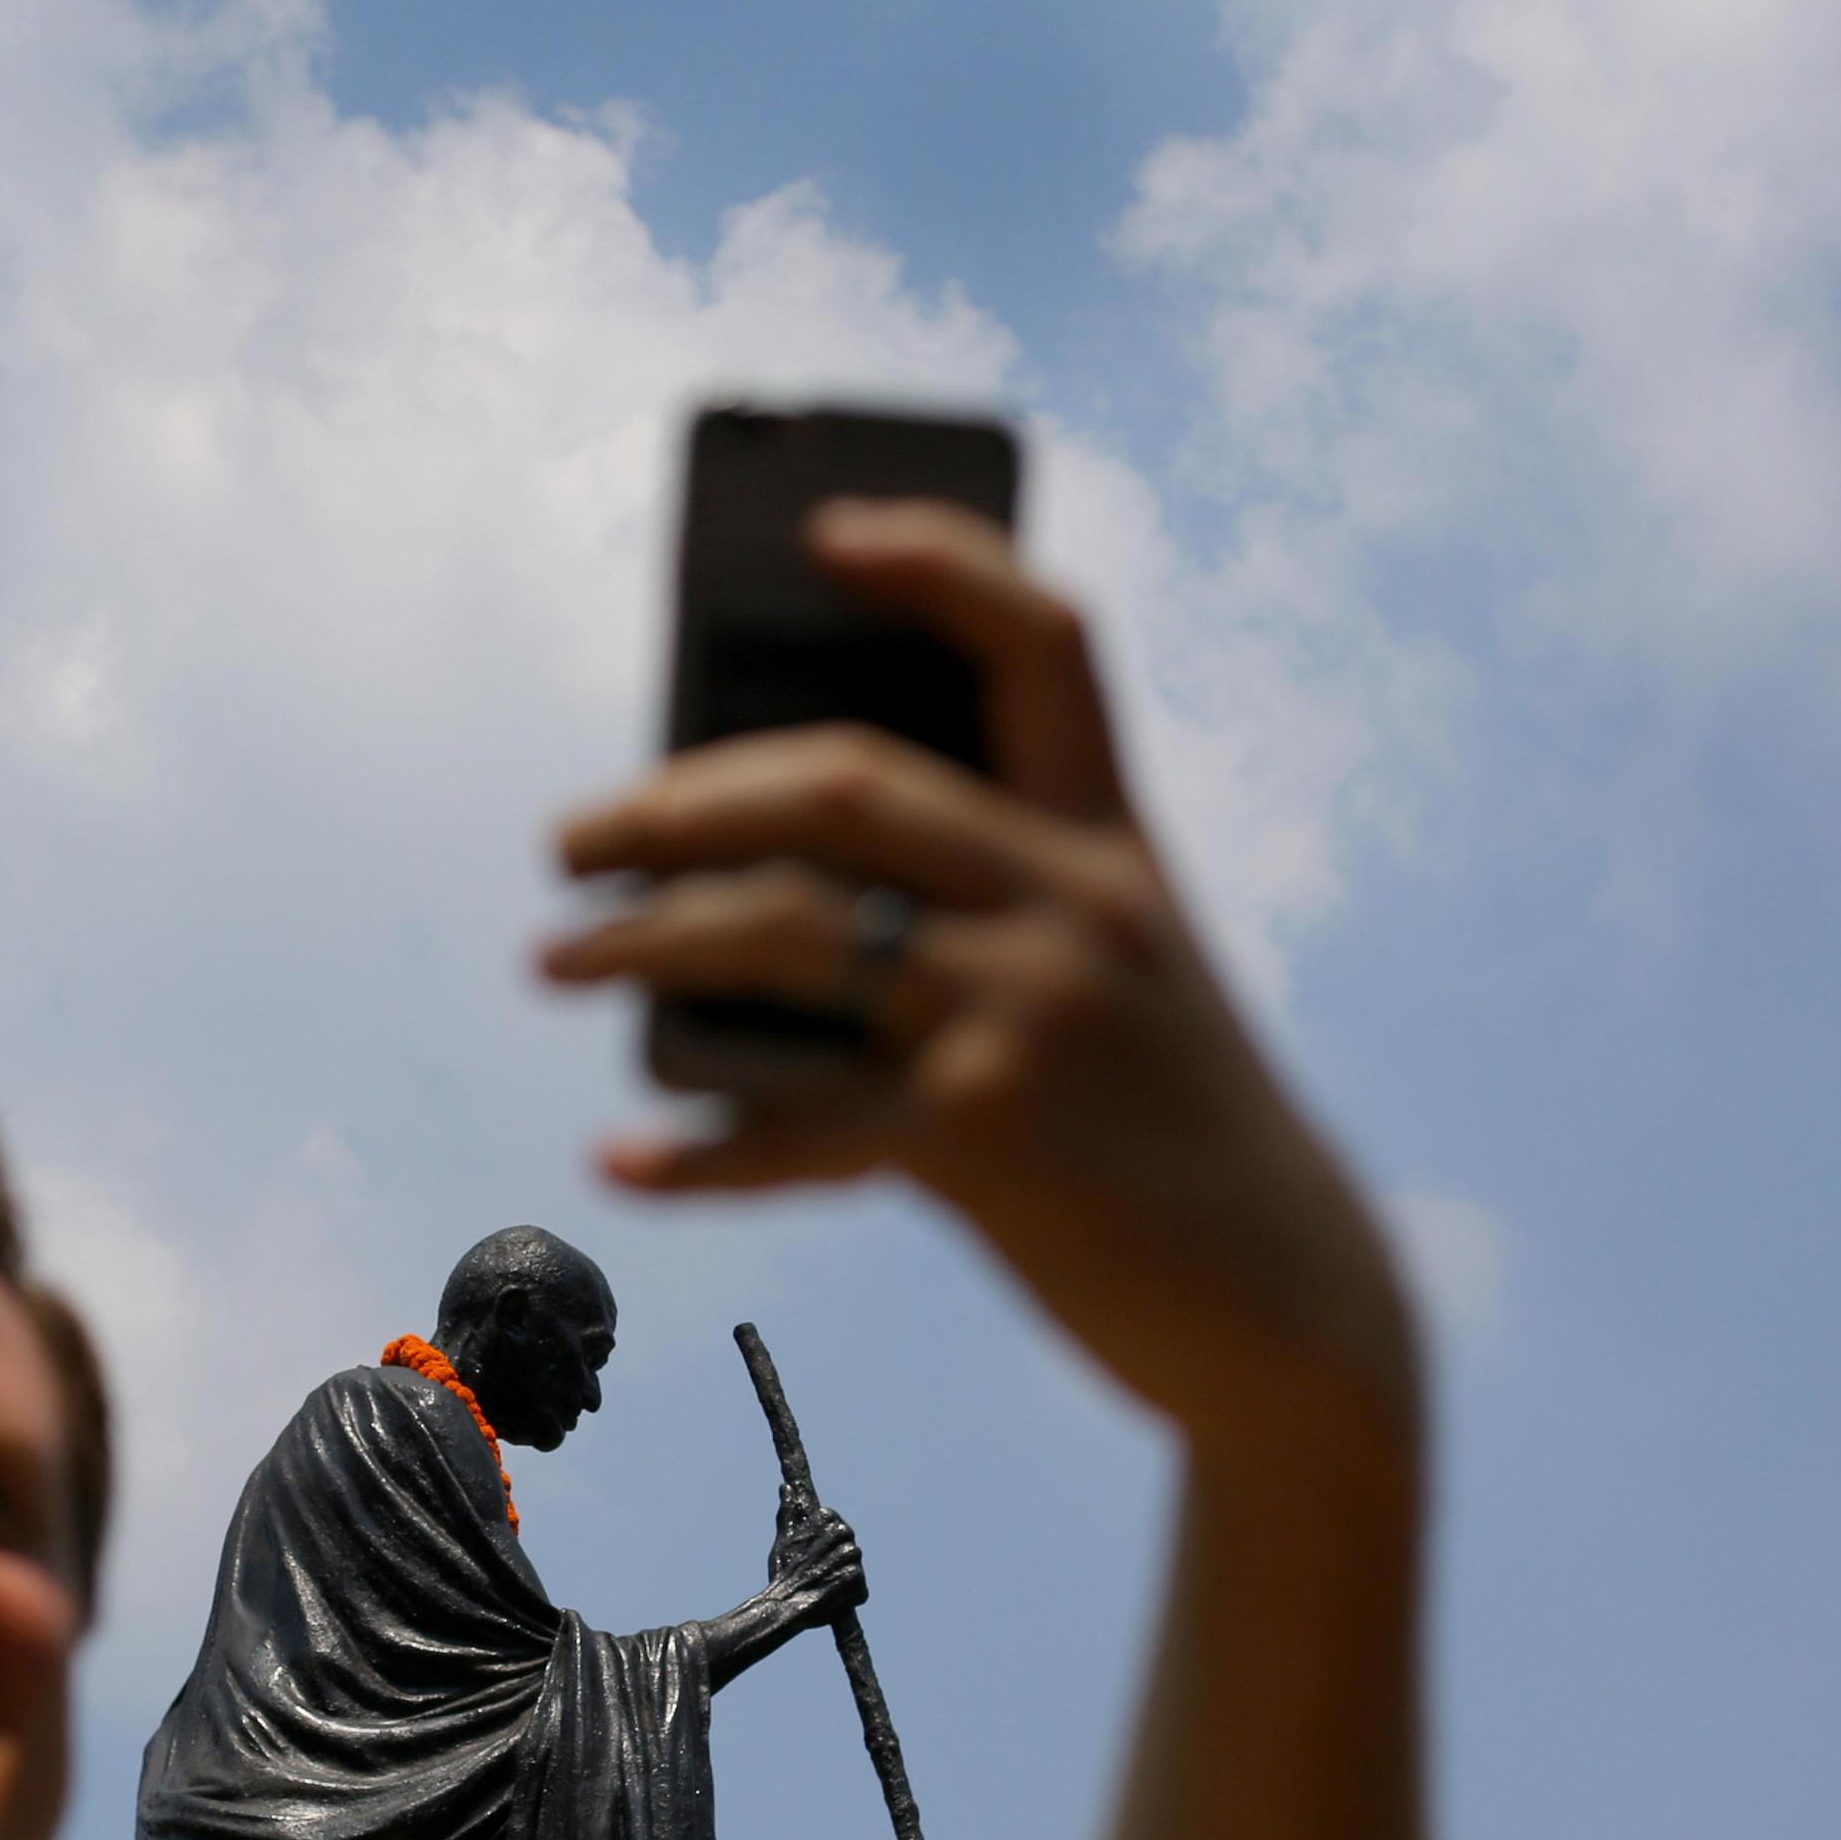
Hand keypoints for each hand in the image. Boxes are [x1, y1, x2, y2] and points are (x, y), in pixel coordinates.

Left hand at [543, 500, 1418, 1484]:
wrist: (1285, 1304)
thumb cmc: (1165, 1136)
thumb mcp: (1116, 984)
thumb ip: (987, 918)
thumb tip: (753, 910)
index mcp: (1116, 841)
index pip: (1043, 646)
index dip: (940, 562)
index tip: (822, 535)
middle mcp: (1074, 901)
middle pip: (841, 782)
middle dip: (679, 797)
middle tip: (570, 837)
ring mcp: (1028, 1012)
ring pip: (787, 926)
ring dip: (643, 937)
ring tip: (555, 959)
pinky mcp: (986, 1137)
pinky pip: (800, 1124)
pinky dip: (698, 1147)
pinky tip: (619, 1156)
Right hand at [767, 1506, 865, 1628]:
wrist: (784, 1605)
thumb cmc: (783, 1571)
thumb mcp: (784, 1539)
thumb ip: (789, 1512)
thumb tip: (786, 1488)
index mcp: (827, 1519)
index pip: (837, 1525)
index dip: (825, 1543)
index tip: (815, 1555)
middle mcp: (843, 1534)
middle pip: (848, 1545)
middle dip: (835, 1560)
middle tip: (818, 1572)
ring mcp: (851, 1556)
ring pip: (854, 1565)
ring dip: (843, 1577)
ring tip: (824, 1585)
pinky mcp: (858, 1579)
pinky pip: (861, 1588)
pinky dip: (850, 1596)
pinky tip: (833, 1599)